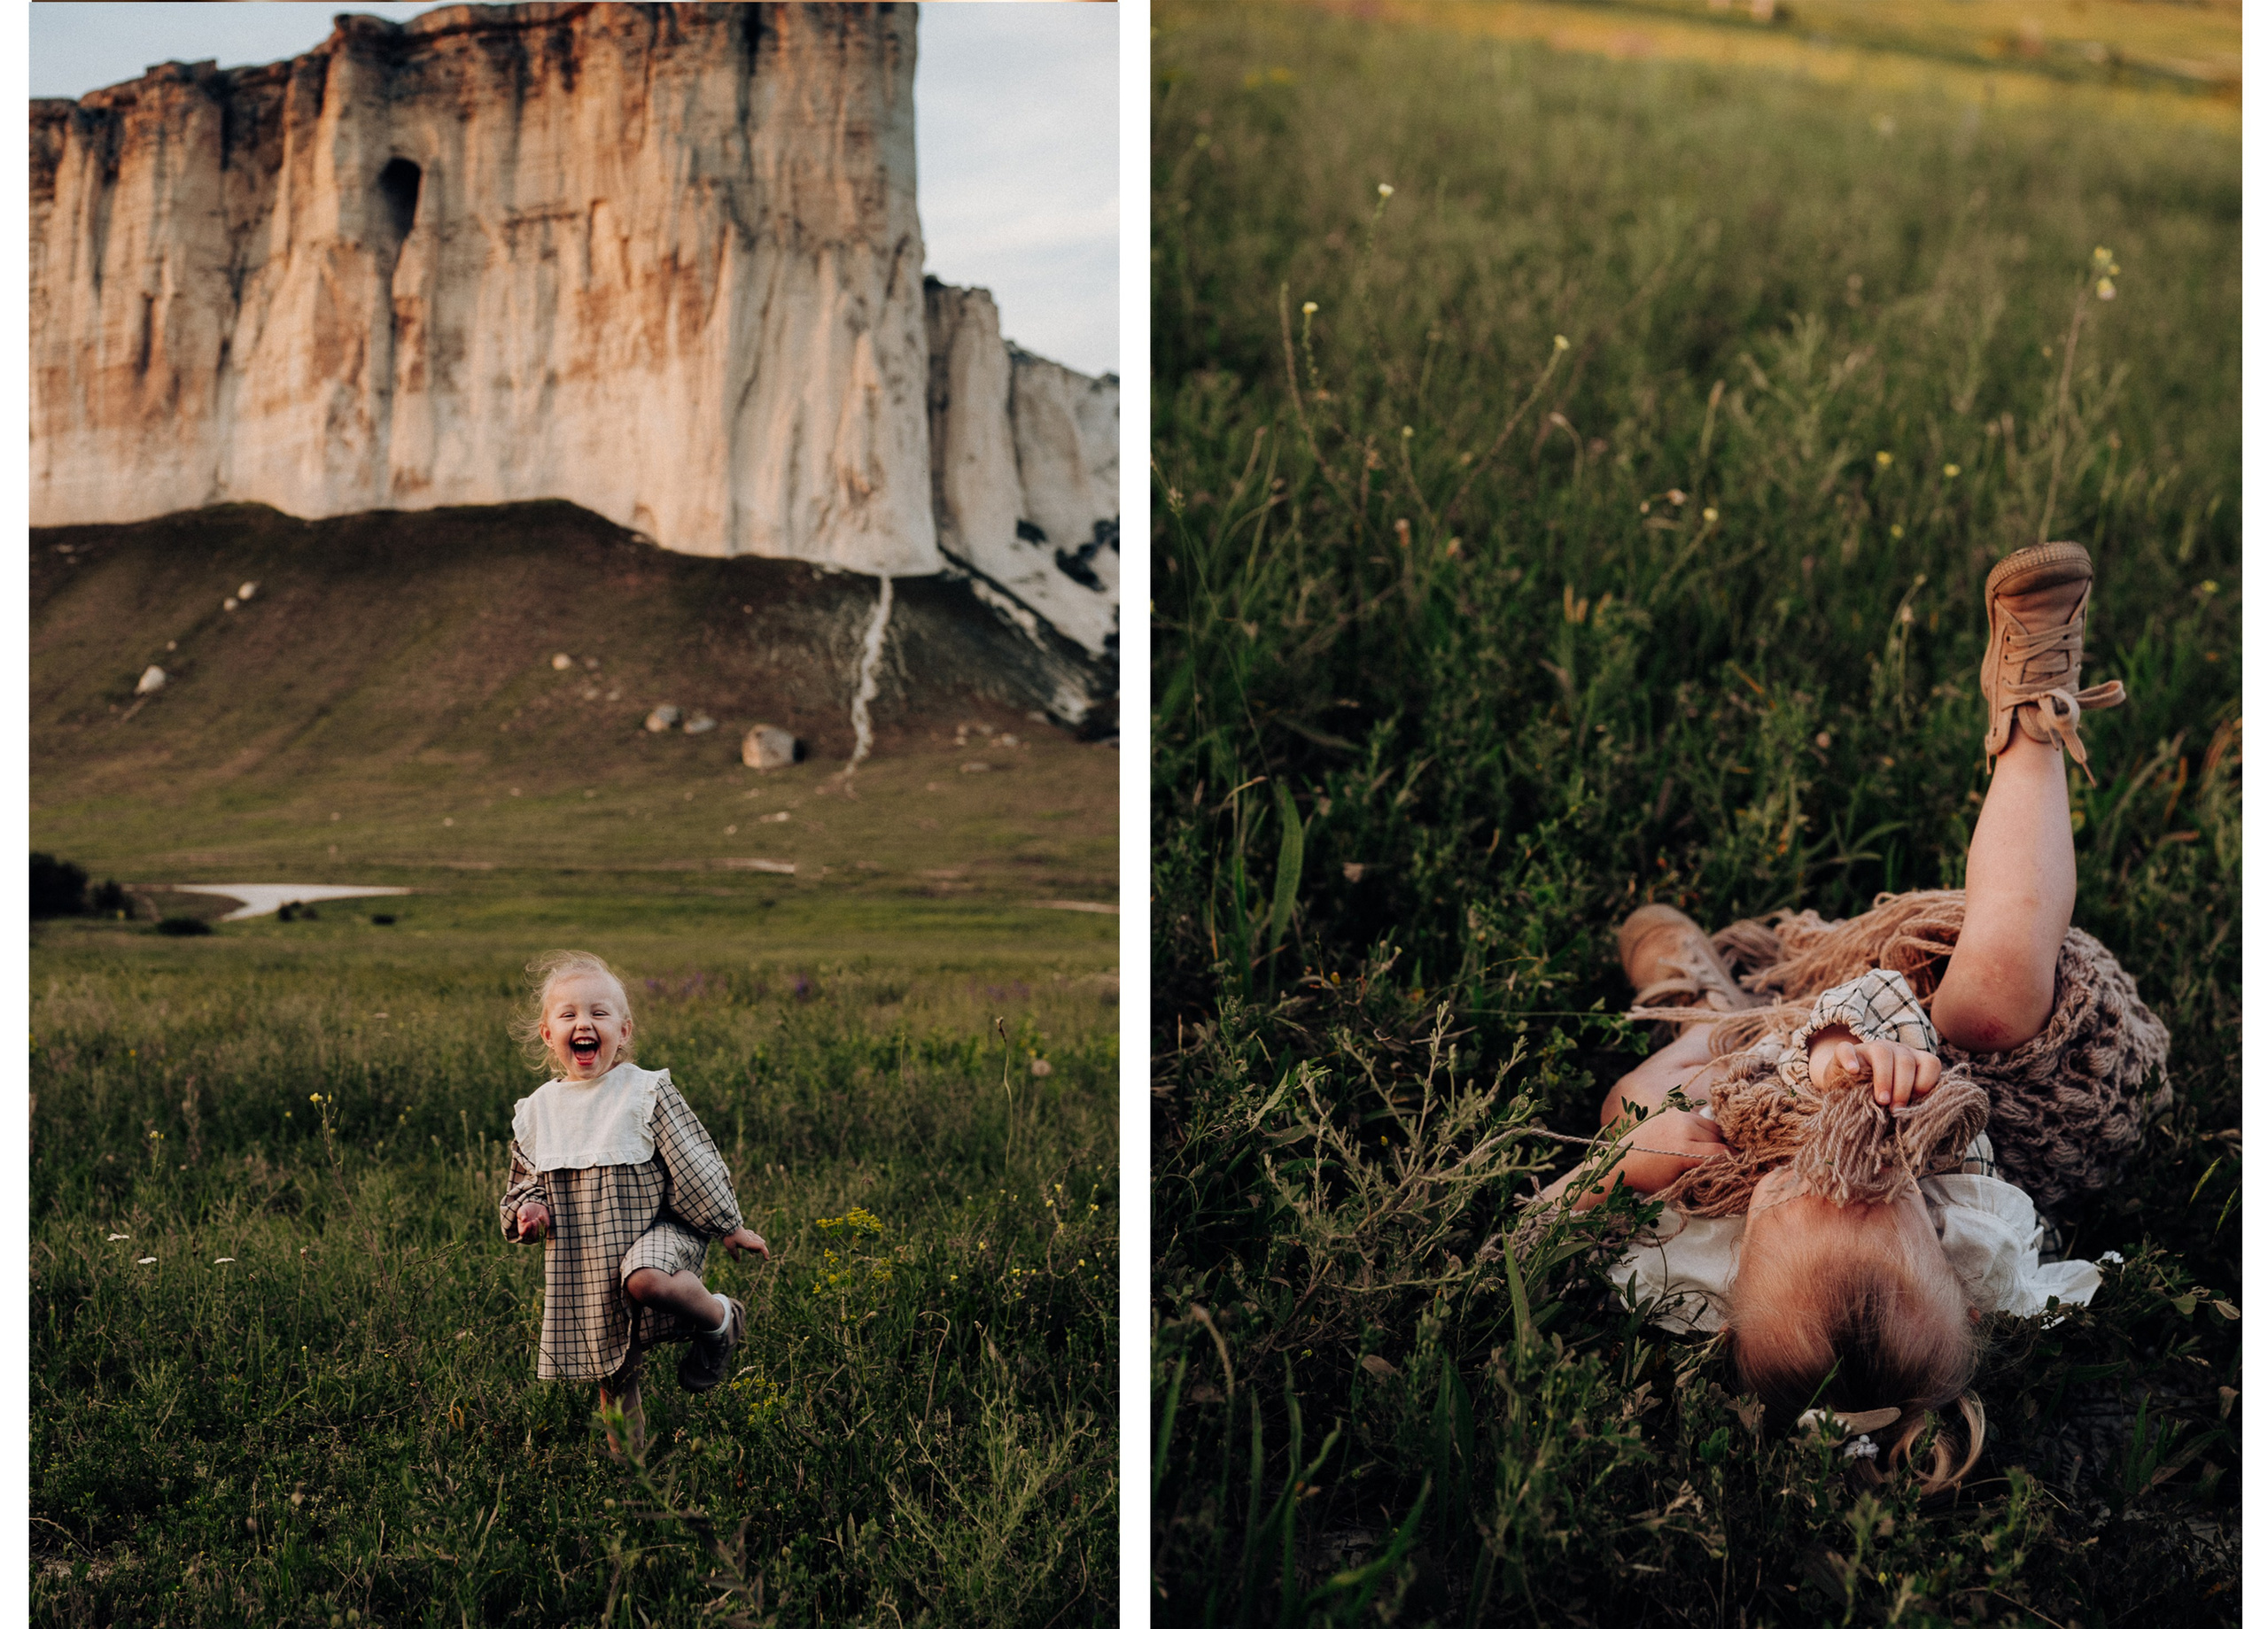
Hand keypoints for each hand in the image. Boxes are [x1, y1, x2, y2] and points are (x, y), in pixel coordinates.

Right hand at [516, 1201, 550, 1240]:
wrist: (535, 1207)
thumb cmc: (526, 1210)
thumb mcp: (522, 1210)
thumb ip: (521, 1214)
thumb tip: (523, 1219)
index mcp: (522, 1229)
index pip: (523, 1234)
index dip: (526, 1229)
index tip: (529, 1223)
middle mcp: (530, 1232)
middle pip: (532, 1236)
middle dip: (534, 1228)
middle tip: (534, 1220)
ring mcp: (538, 1230)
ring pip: (539, 1233)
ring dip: (538, 1226)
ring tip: (536, 1218)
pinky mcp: (545, 1227)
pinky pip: (545, 1227)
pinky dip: (543, 1222)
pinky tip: (540, 1216)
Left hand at [721, 1226, 768, 1262]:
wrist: (727, 1224)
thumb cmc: (729, 1236)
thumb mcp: (730, 1247)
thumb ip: (735, 1255)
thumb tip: (738, 1262)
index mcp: (748, 1242)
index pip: (761, 1247)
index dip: (765, 1253)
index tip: (767, 1259)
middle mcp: (750, 1238)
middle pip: (761, 1243)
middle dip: (761, 1249)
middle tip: (753, 1254)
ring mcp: (748, 1234)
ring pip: (758, 1239)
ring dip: (758, 1244)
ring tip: (751, 1249)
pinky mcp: (745, 1231)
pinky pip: (753, 1235)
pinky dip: (754, 1239)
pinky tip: (749, 1239)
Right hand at [1811, 1031, 1942, 1108]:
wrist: (1843, 1095)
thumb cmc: (1877, 1099)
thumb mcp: (1899, 1100)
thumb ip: (1912, 1101)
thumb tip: (1923, 1113)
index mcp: (1912, 1060)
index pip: (1930, 1063)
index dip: (1926, 1083)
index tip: (1915, 1102)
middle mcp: (1893, 1050)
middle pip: (1906, 1060)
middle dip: (1903, 1087)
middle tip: (1895, 1109)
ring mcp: (1868, 1048)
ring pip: (1882, 1052)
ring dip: (1884, 1078)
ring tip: (1881, 1100)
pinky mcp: (1843, 1052)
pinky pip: (1845, 1049)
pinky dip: (1850, 1059)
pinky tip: (1853, 1072)